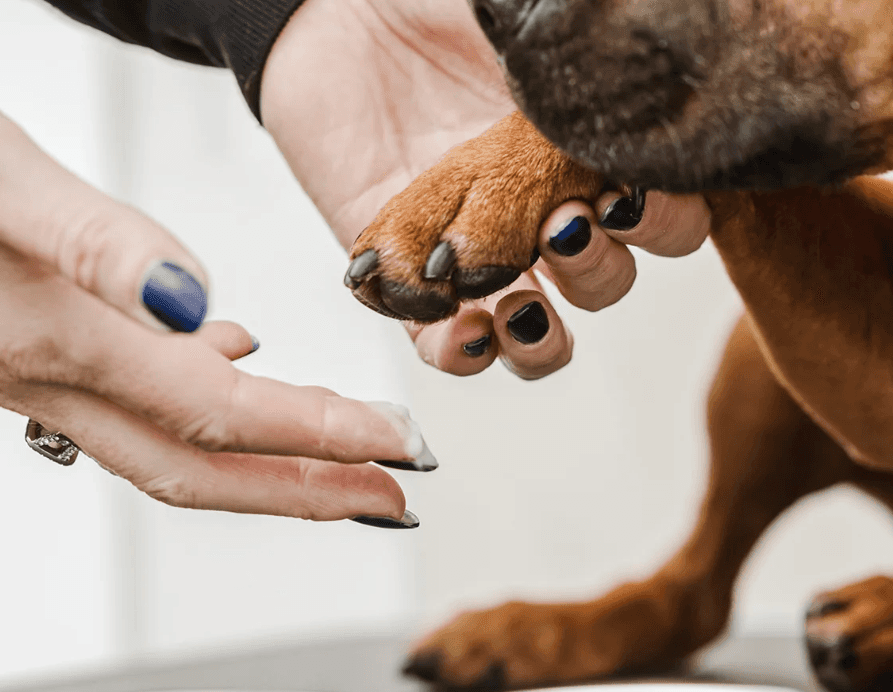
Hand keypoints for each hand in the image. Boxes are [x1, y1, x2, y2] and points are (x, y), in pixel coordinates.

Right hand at [0, 33, 430, 522]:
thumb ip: (95, 243)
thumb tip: (192, 303)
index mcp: (54, 340)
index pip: (218, 414)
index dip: (315, 438)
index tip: (393, 449)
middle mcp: (44, 378)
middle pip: (201, 468)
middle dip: (306, 491)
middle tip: (390, 499)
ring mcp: (29, 373)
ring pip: (172, 446)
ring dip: (265, 461)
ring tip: (341, 458)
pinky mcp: (21, 346)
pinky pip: (130, 403)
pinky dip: (199, 403)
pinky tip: (232, 367)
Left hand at [262, 0, 710, 379]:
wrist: (331, 15)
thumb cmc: (434, 4)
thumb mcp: (531, 18)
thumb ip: (593, 53)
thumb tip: (654, 60)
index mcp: (584, 154)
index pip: (664, 213)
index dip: (664, 222)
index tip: (624, 193)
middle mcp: (539, 211)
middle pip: (605, 282)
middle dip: (597, 271)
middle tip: (559, 226)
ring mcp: (475, 252)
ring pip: (536, 333)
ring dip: (540, 335)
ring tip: (515, 299)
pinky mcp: (410, 277)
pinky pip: (446, 345)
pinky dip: (460, 352)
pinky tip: (461, 325)